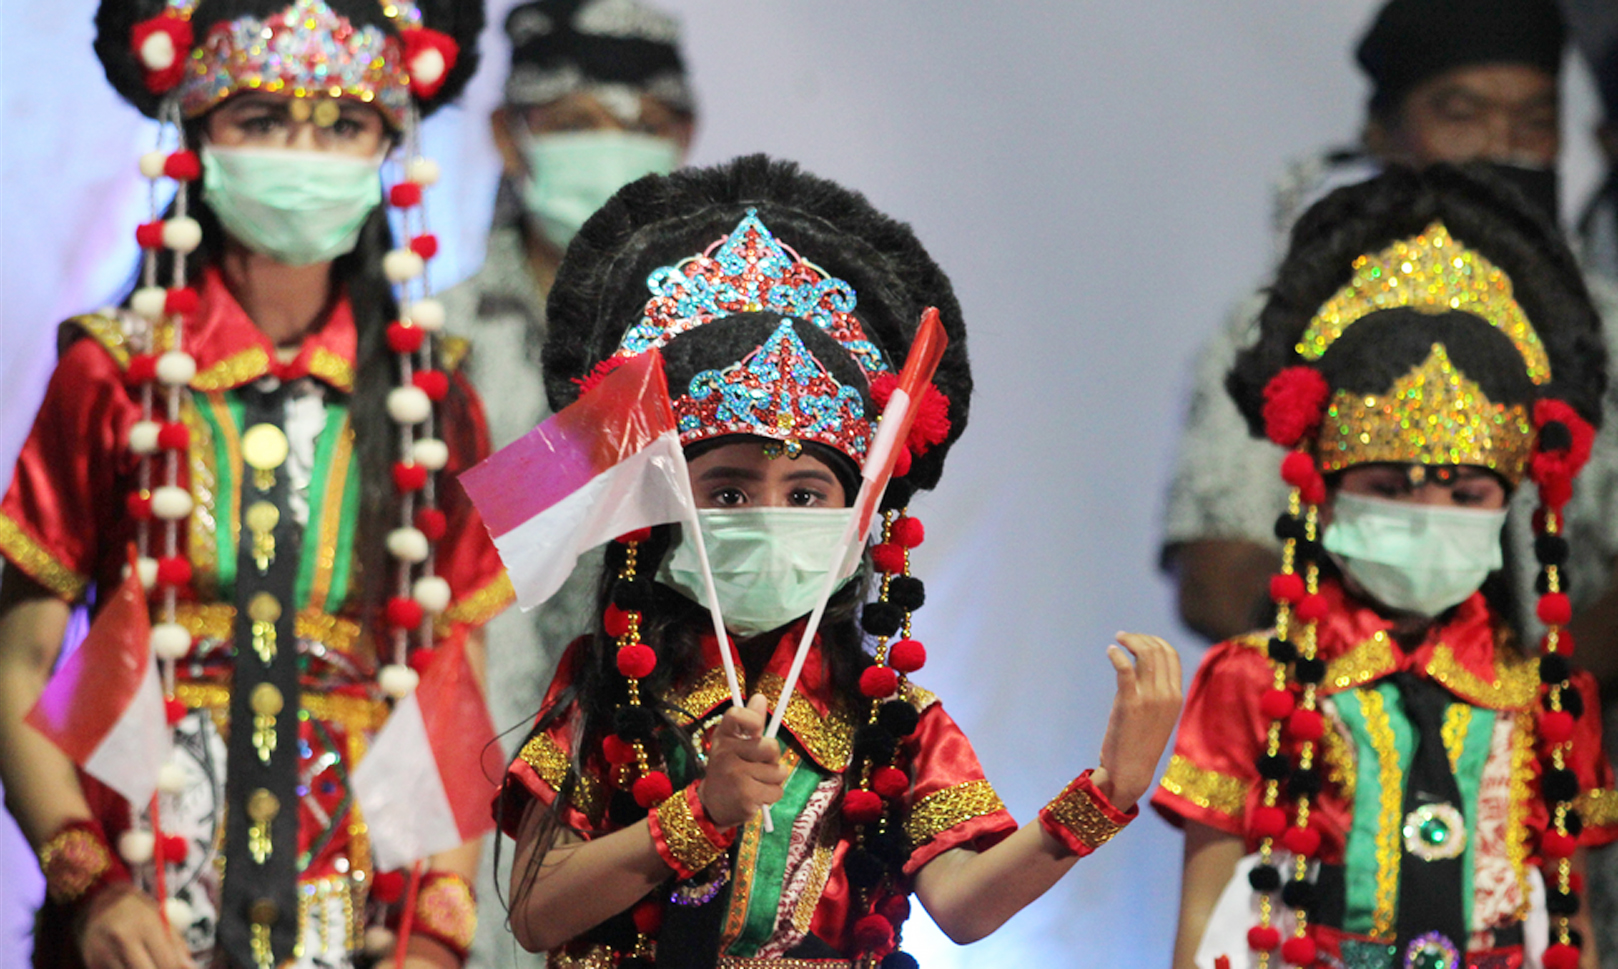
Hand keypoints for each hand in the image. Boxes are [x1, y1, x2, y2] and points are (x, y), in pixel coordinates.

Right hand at [77, 884, 194, 968]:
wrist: (99, 901)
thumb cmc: (138, 911)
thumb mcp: (162, 920)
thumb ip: (177, 946)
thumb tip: (190, 968)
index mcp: (146, 926)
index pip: (167, 963)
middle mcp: (123, 940)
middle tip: (163, 966)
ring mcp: (104, 953)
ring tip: (147, 961)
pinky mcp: (92, 963)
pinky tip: (132, 963)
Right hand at [698, 694, 790, 828]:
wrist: (712, 805)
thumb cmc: (730, 770)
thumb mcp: (735, 744)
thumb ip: (751, 723)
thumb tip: (760, 696)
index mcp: (724, 737)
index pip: (736, 715)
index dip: (752, 717)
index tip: (757, 729)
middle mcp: (726, 753)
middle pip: (772, 747)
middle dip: (773, 759)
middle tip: (759, 766)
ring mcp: (735, 774)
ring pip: (779, 772)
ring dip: (773, 781)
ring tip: (755, 783)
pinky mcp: (746, 795)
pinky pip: (777, 791)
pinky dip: (771, 796)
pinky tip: (756, 797)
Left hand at [1092, 631, 1182, 808]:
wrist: (1131, 772)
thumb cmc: (1139, 743)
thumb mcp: (1155, 714)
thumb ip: (1152, 690)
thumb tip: (1136, 664)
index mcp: (1176, 697)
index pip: (1171, 656)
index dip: (1155, 640)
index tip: (1138, 639)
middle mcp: (1167, 695)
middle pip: (1158, 650)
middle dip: (1140, 638)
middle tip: (1123, 637)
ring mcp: (1150, 699)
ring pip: (1145, 655)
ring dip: (1130, 641)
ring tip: (1117, 641)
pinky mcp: (1130, 703)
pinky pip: (1125, 669)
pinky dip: (1117, 655)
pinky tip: (1110, 651)